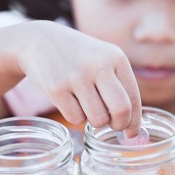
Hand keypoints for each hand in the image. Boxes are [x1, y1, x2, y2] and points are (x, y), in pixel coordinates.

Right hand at [11, 20, 141, 135]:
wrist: (39, 40)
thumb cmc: (79, 58)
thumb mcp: (104, 60)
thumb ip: (121, 87)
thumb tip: (133, 128)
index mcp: (116, 57)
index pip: (133, 98)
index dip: (134, 121)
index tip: (131, 133)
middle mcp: (98, 65)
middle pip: (121, 110)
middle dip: (119, 125)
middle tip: (113, 126)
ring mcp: (76, 76)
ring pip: (98, 119)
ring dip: (95, 120)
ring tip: (87, 105)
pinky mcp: (56, 88)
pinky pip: (76, 119)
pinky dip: (75, 116)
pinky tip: (70, 100)